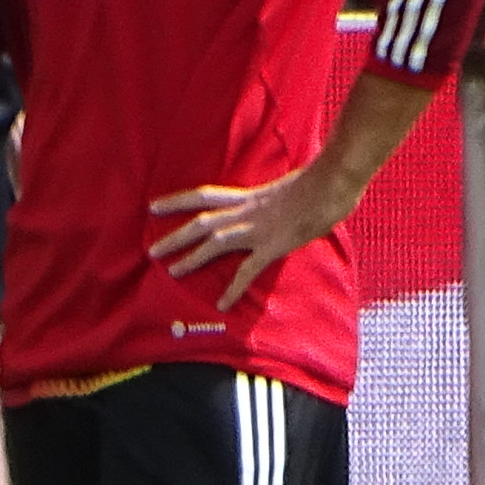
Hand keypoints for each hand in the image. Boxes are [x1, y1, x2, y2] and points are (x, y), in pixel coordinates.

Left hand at [149, 164, 345, 309]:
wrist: (332, 181)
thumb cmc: (317, 180)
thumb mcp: (286, 187)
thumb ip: (273, 199)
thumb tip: (276, 205)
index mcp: (248, 197)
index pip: (203, 195)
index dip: (177, 201)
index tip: (154, 206)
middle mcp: (246, 211)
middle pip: (201, 222)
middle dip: (174, 236)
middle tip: (152, 250)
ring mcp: (257, 228)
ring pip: (214, 242)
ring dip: (192, 257)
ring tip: (172, 271)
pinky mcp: (272, 245)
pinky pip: (248, 270)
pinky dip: (233, 287)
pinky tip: (222, 303)